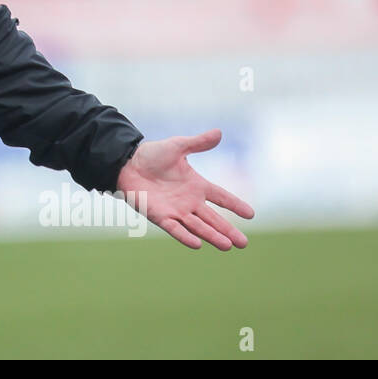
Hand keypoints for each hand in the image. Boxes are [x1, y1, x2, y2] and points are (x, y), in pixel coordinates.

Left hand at [115, 128, 253, 249]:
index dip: (235, 205)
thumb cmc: (152, 155)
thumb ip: (198, 143)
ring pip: (198, 227)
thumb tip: (219, 132)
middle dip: (228, 230)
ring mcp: (176, 210)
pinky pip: (175, 228)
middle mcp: (189, 201)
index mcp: (197, 185)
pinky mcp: (160, 216)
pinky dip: (185, 236)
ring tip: (228, 246)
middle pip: (213, 219)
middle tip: (244, 244)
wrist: (127, 163)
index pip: (221, 197)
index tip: (250, 214)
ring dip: (212, 236)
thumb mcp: (178, 146)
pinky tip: (198, 244)